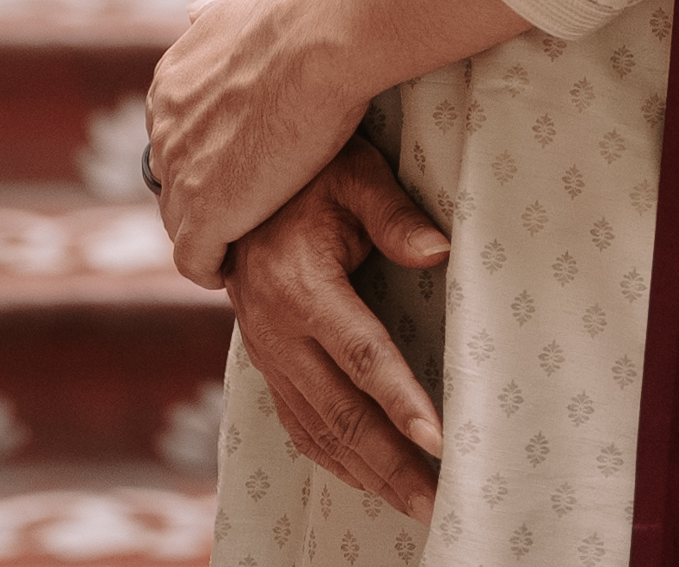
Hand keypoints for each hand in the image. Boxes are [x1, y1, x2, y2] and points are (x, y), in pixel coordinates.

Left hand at [149, 0, 369, 285]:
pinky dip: (212, 268)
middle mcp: (164, 129)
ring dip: (208, 234)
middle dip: (201, 195)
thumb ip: (210, 21)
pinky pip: (195, 260)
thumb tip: (191, 13)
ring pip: (180, 223)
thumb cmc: (296, 20)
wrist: (314, 40)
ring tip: (242, 243)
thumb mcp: (236, 9)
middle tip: (242, 207)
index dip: (203, 154)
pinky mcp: (204, 214)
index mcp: (170, 85)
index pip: (174, 138)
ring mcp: (180, 174)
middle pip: (172, 181)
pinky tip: (235, 269)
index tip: (233, 163)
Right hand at [233, 137, 450, 522]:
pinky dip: (335, 461)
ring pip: (320, 431)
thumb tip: (442, 250)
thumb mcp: (353, 174)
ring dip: (368, 473)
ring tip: (417, 504)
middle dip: (391, 462)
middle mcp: (278, 331)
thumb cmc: (310, 175)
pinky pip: (300, 427)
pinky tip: (368, 479)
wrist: (236, 190)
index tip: (438, 438)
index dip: (399, 399)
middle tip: (438, 501)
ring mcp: (268, 355)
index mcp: (301, 284)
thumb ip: (395, 214)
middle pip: (341, 412)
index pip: (360, 354)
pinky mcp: (267, 366)